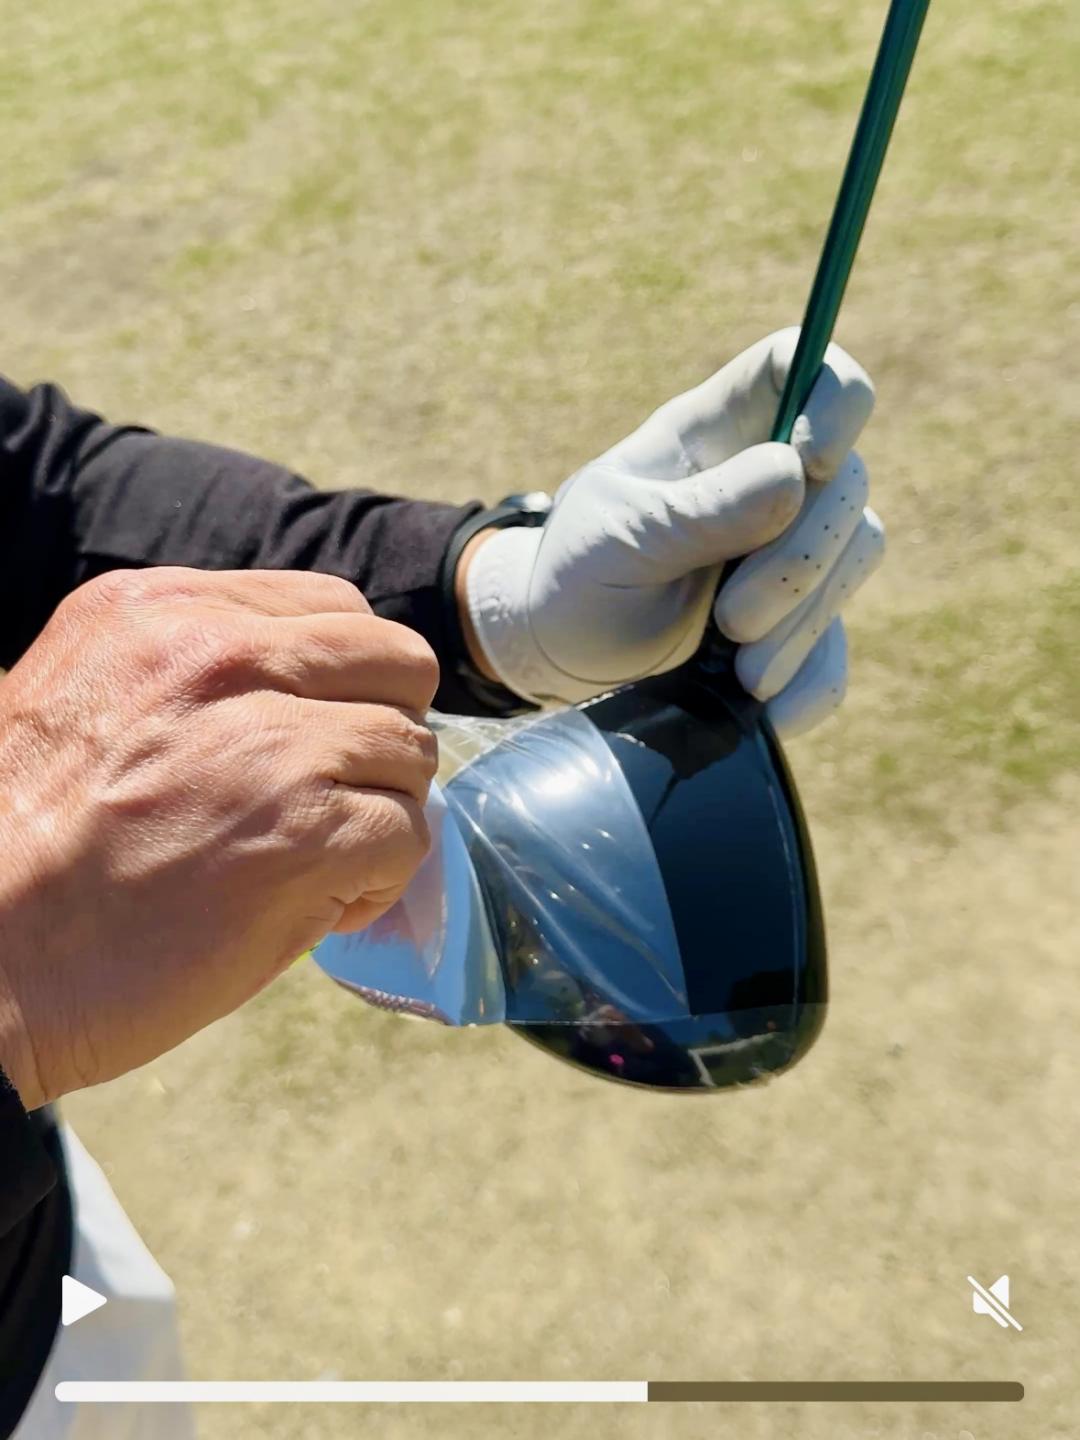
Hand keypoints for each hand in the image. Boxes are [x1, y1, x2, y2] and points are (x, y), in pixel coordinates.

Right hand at [0, 567, 437, 1109]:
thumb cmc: (29, 853)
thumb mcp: (89, 703)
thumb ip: (193, 675)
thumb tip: (308, 693)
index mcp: (161, 610)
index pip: (331, 607)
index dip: (344, 682)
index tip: (312, 741)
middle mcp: (221, 654)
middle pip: (395, 661)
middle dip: (382, 734)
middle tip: (336, 797)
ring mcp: (272, 740)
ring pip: (411, 750)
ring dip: (381, 813)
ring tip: (313, 862)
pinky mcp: (308, 829)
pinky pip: (409, 834)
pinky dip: (379, 880)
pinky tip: (317, 908)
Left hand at [461, 328, 883, 735]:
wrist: (561, 656)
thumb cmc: (576, 575)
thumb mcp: (619, 540)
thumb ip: (700, 511)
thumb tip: (797, 474)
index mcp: (714, 432)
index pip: (803, 365)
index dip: (833, 395)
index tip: (810, 459)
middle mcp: (764, 479)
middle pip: (849, 478)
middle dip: (804, 558)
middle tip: (733, 619)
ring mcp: (787, 548)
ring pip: (857, 553)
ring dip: (807, 622)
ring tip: (742, 672)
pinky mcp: (795, 620)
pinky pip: (837, 642)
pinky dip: (815, 679)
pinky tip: (775, 711)